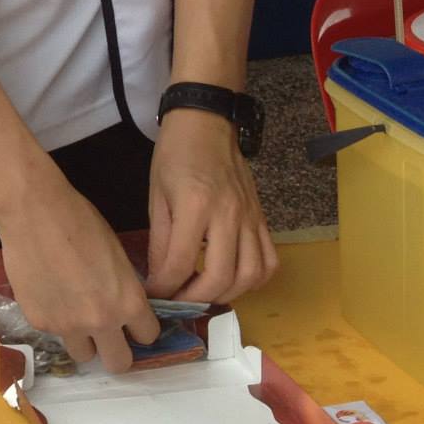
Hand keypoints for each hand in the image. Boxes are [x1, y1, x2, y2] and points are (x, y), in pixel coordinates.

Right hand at [0, 157, 157, 372]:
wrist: (34, 213)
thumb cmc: (80, 221)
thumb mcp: (117, 256)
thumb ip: (123, 290)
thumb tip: (122, 306)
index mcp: (128, 302)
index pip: (148, 337)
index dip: (141, 328)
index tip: (133, 322)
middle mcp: (101, 322)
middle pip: (118, 364)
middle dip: (117, 351)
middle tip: (108, 334)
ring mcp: (68, 327)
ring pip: (84, 355)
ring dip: (84, 340)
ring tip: (73, 312)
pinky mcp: (39, 323)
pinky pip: (54, 333)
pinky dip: (55, 319)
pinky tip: (48, 292)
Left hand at [147, 110, 278, 302]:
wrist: (206, 122)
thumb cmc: (174, 155)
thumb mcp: (157, 196)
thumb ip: (161, 241)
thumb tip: (160, 279)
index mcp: (196, 206)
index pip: (181, 263)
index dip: (165, 288)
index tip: (154, 297)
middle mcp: (229, 215)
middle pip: (221, 277)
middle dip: (195, 299)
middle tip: (178, 301)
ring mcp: (251, 217)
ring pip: (251, 275)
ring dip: (226, 294)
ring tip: (204, 293)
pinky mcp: (262, 218)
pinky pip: (269, 260)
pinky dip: (254, 279)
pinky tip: (234, 279)